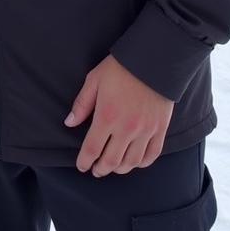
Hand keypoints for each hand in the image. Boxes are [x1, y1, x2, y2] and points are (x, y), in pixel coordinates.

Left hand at [64, 55, 173, 176]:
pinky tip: (134, 162)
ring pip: (131, 162)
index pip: (92, 149)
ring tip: (113, 167)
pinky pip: (151, 155)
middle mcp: (126, 128)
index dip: (85, 161)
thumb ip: (82, 104)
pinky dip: (142, 163)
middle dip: (101, 169)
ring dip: (120, 169)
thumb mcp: (94, 81)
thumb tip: (69, 123)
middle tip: (96, 170)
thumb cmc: (119, 68)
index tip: (82, 166)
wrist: (152, 60)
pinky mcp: (160, 129)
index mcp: (107, 116)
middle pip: (111, 161)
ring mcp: (145, 131)